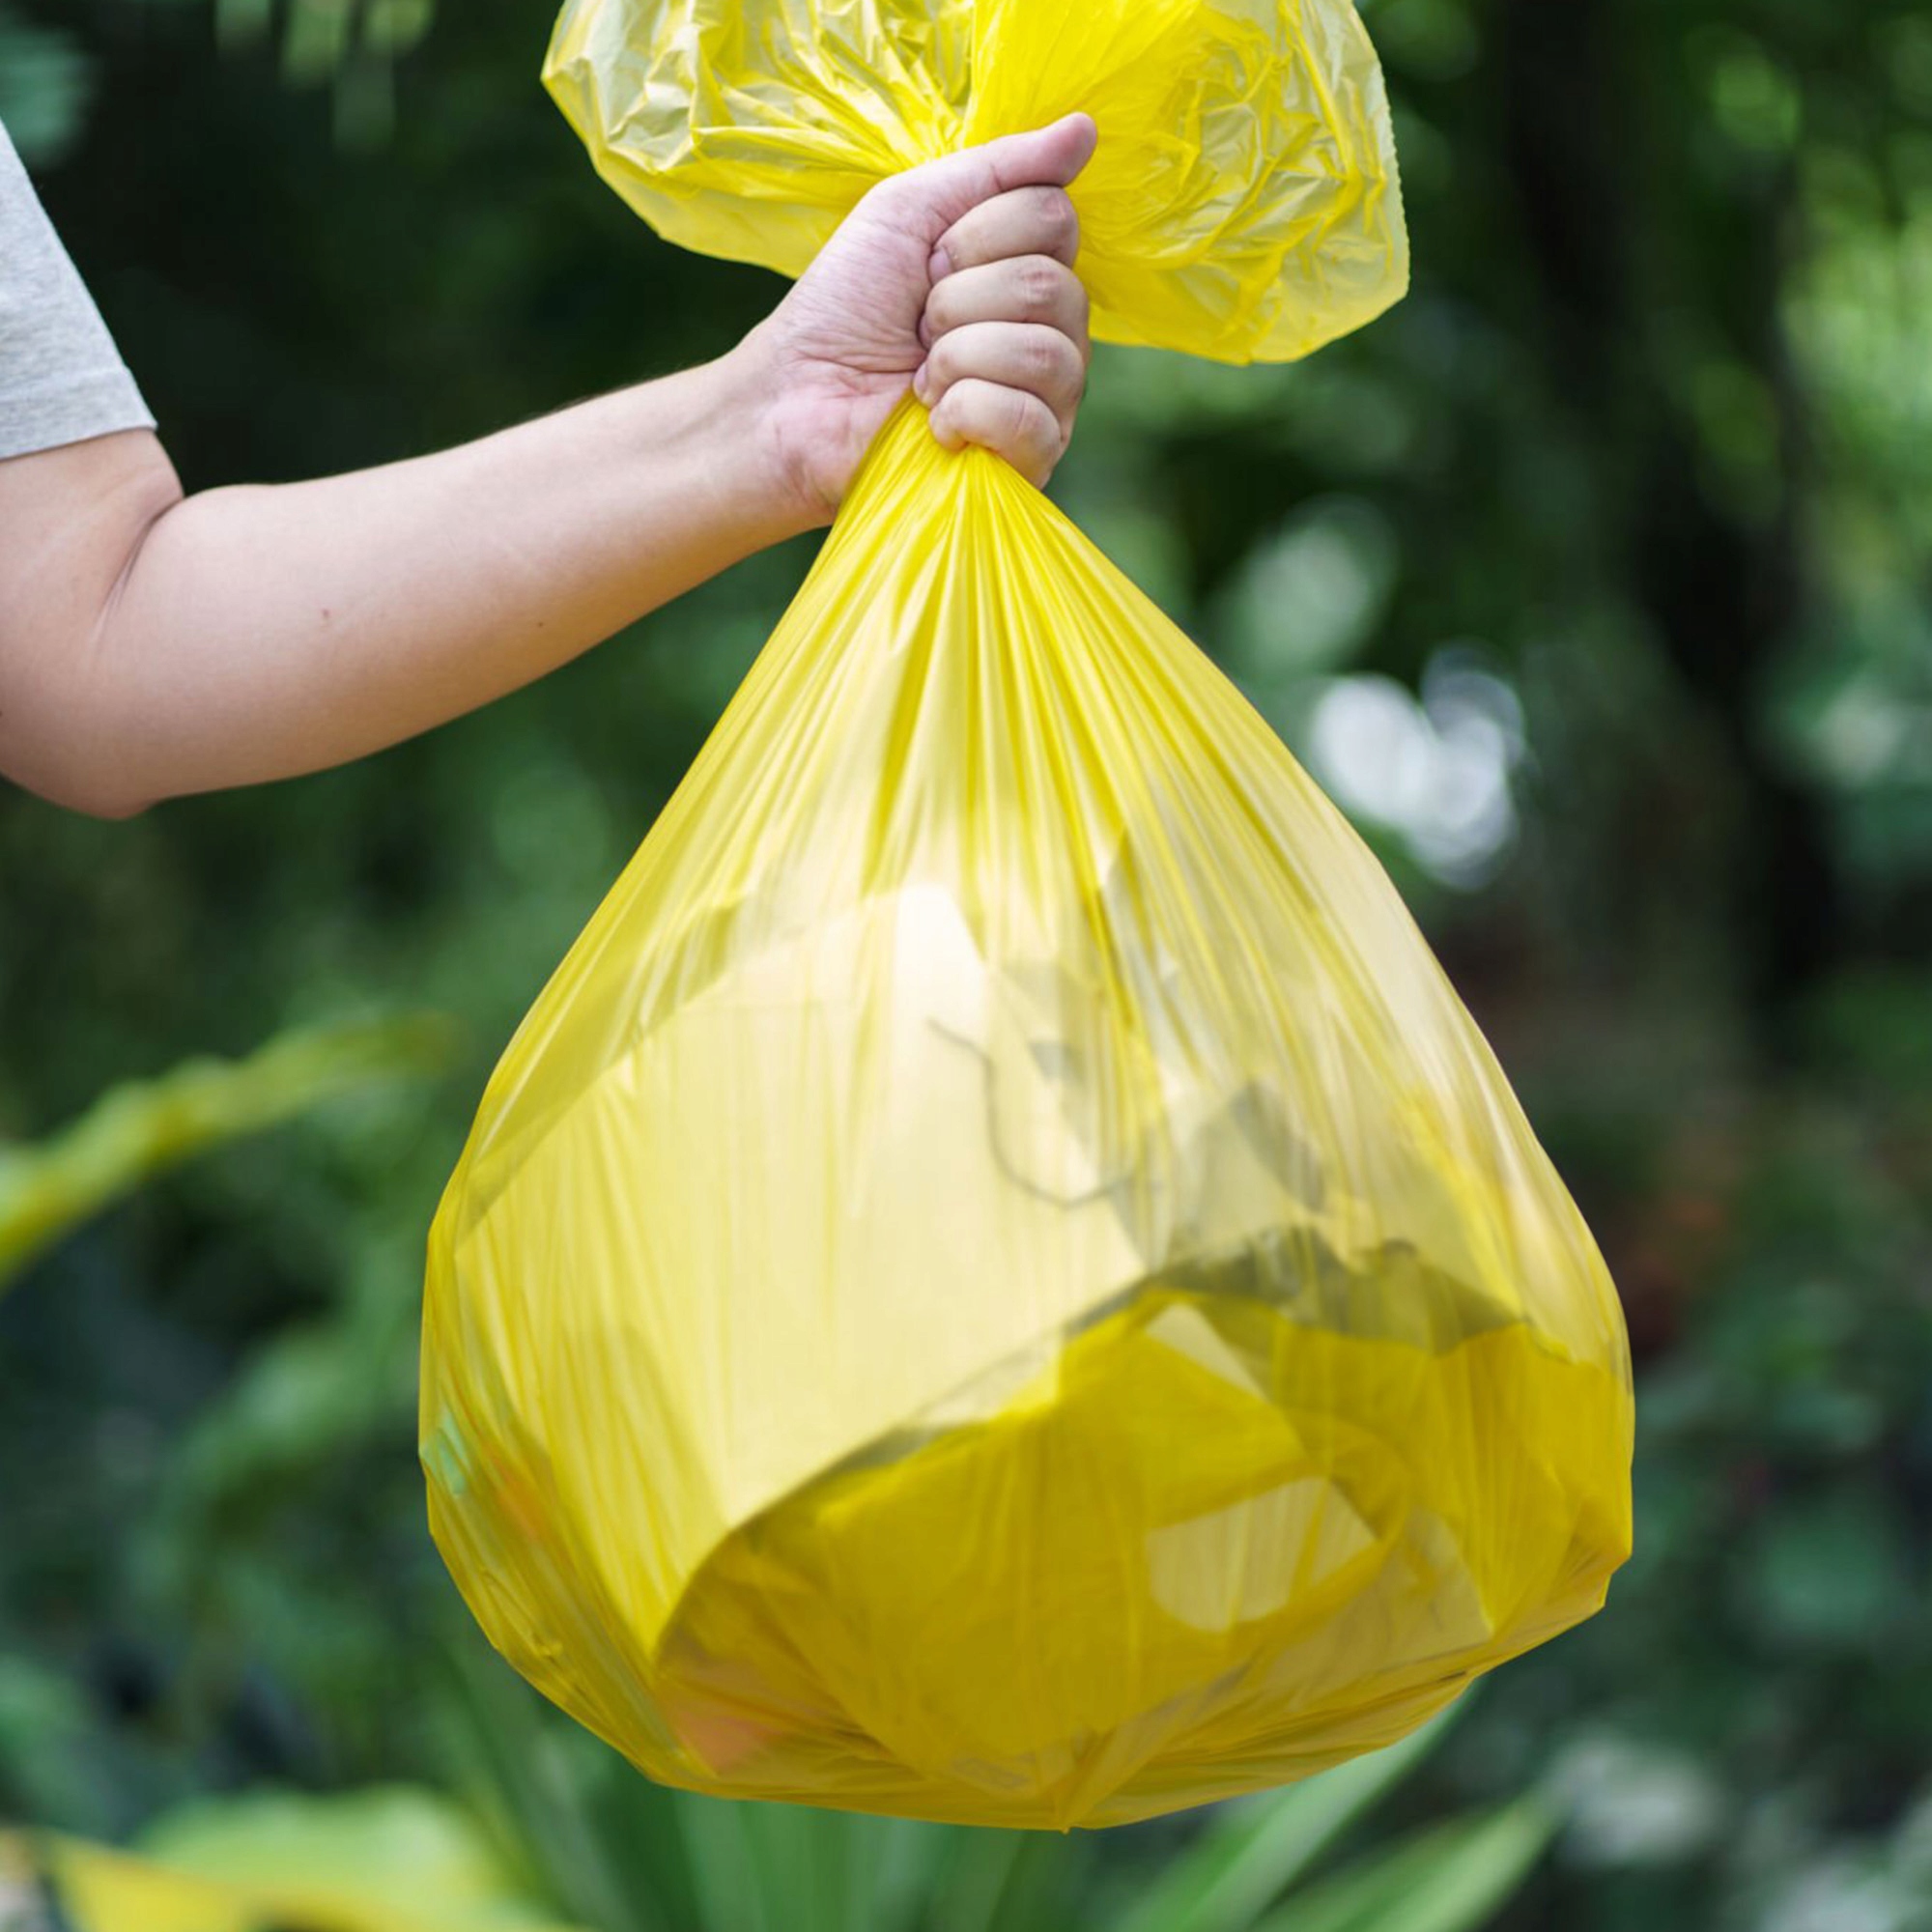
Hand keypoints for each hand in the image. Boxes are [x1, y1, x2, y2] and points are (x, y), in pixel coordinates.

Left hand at [743, 114, 1096, 524]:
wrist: (797, 396)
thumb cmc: (846, 307)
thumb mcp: (910, 210)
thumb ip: (997, 170)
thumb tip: (1084, 128)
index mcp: (1030, 268)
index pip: (1055, 220)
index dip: (977, 237)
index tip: (925, 266)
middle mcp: (1053, 330)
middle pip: (1053, 285)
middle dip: (960, 298)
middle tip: (918, 325)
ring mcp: (1049, 400)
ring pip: (1045, 352)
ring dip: (959, 355)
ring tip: (921, 376)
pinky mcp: (1030, 460)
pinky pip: (1030, 420)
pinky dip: (966, 411)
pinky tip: (934, 422)